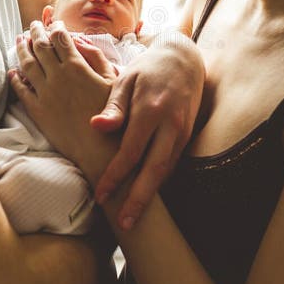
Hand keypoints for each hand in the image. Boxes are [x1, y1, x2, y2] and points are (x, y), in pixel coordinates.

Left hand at [9, 21, 117, 177]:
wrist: (100, 149)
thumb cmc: (114, 116)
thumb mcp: (113, 82)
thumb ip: (97, 59)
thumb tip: (81, 42)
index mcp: (76, 66)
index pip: (60, 38)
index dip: (56, 27)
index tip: (55, 23)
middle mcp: (57, 77)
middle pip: (40, 47)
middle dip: (36, 32)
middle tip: (33, 25)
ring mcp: (44, 94)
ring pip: (27, 65)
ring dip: (22, 49)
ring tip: (20, 39)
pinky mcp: (37, 111)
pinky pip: (21, 91)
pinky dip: (15, 79)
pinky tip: (13, 72)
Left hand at [92, 37, 204, 229]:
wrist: (184, 59)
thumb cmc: (148, 69)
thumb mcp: (127, 80)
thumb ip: (113, 107)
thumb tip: (96, 126)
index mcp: (151, 111)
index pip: (131, 152)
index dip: (115, 176)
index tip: (101, 195)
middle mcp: (170, 126)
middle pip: (156, 170)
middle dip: (140, 199)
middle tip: (124, 223)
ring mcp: (182, 133)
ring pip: (167, 171)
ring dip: (151, 195)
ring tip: (133, 217)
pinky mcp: (187, 136)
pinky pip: (172, 164)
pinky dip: (158, 182)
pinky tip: (145, 196)